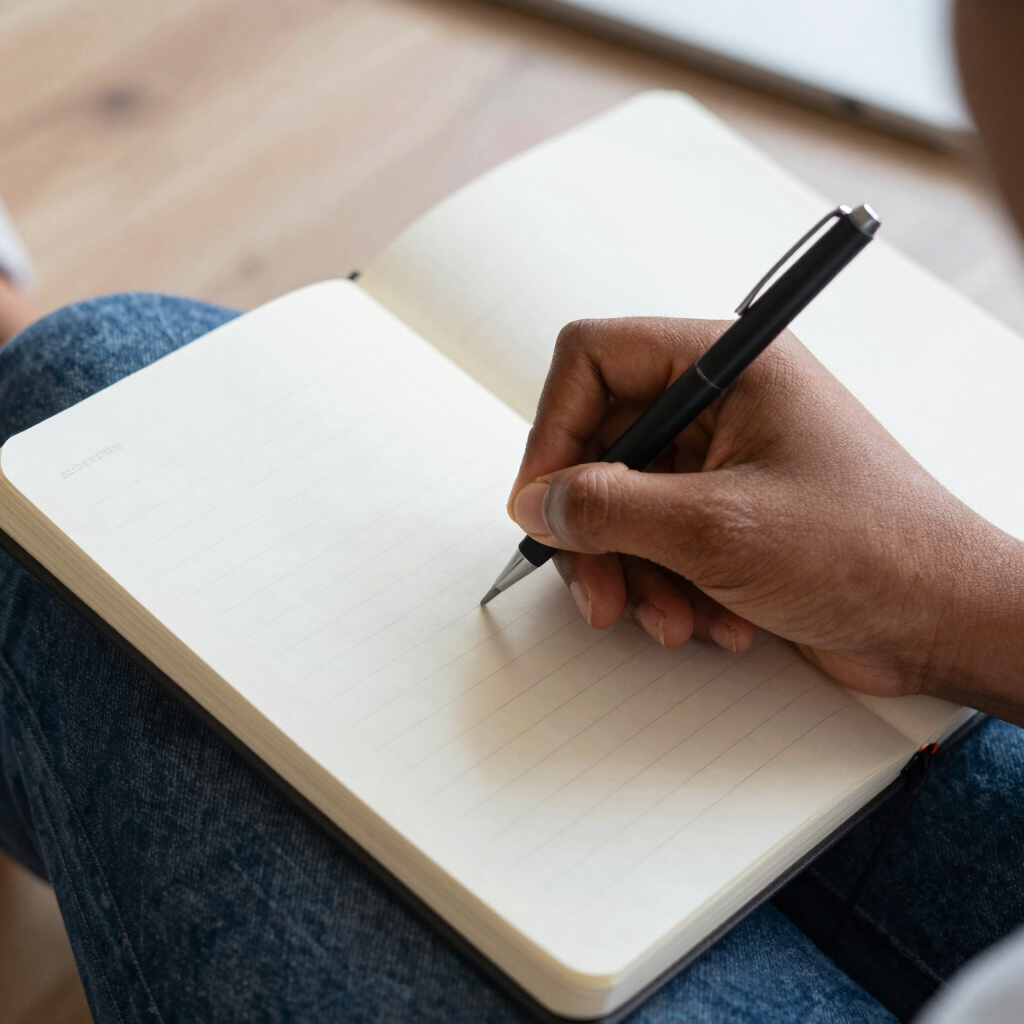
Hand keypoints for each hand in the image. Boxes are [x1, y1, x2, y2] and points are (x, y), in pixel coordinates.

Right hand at [508, 317, 1023, 721]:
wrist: (944, 622)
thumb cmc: (870, 552)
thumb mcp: (718, 529)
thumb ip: (610, 508)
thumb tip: (538, 501)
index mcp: (729, 365)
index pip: (595, 360)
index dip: (554, 428)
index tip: (543, 500)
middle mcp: (721, 405)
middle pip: (601, 446)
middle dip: (596, 529)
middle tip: (597, 589)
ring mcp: (723, 462)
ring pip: (623, 504)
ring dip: (633, 572)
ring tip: (671, 619)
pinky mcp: (727, 516)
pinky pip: (657, 542)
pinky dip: (667, 587)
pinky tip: (710, 618)